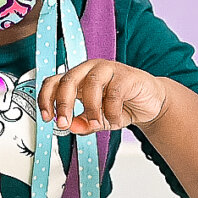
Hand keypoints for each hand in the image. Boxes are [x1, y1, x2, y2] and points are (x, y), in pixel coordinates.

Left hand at [38, 60, 165, 133]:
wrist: (151, 103)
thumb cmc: (122, 106)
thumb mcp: (99, 120)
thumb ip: (84, 124)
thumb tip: (71, 128)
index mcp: (78, 78)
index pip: (54, 82)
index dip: (46, 98)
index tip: (47, 117)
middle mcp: (90, 70)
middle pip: (68, 80)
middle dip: (63, 104)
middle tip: (63, 124)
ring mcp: (108, 69)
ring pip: (91, 84)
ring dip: (90, 108)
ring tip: (96, 124)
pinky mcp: (126, 75)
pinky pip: (114, 92)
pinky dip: (112, 109)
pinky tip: (115, 119)